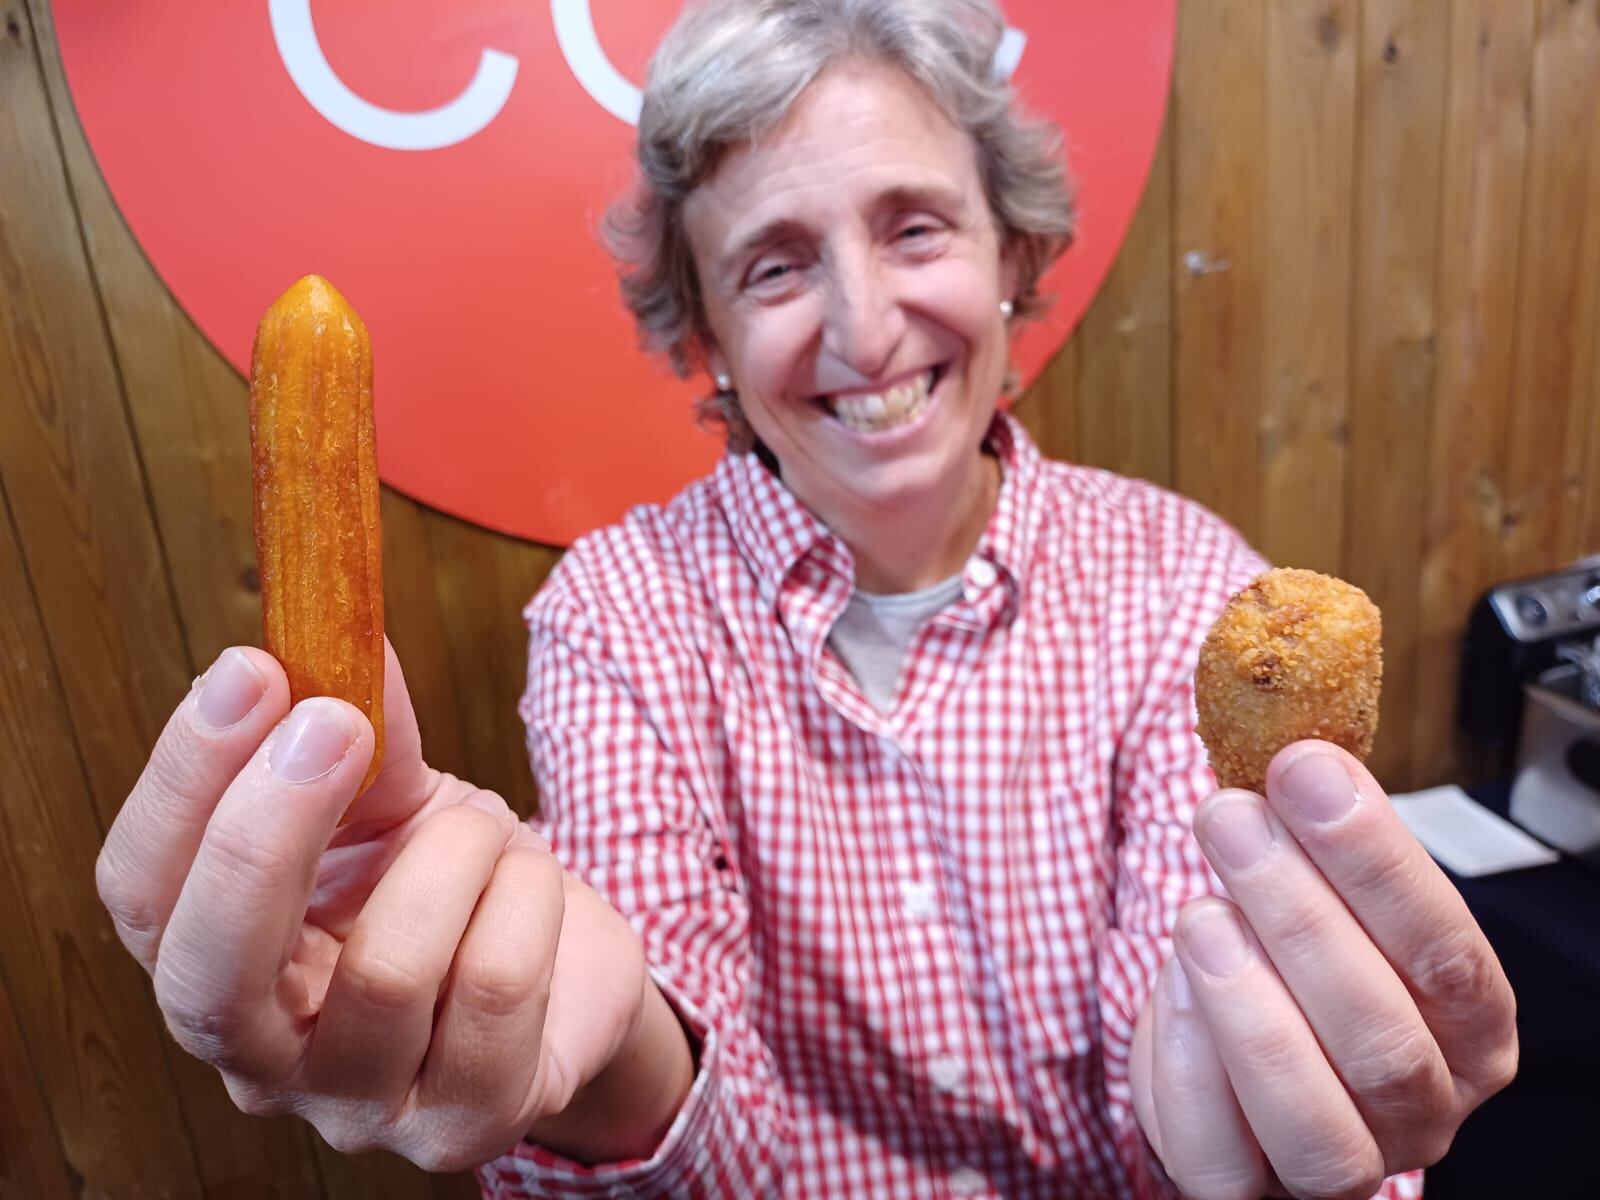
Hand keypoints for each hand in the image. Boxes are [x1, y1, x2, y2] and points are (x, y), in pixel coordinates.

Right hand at [95, 641, 664, 1170]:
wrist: (564, 970)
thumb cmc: (455, 887)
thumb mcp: (400, 801)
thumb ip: (366, 731)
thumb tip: (338, 632)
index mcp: (218, 963)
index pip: (141, 895)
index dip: (183, 782)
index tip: (249, 672)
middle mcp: (266, 1059)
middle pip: (210, 972)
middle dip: (267, 833)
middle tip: (332, 724)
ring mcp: (363, 1110)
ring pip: (385, 973)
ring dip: (450, 856)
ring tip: (484, 826)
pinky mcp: (467, 1123)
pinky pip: (493, 987)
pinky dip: (526, 898)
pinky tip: (531, 880)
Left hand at [1131, 740, 1516, 1199]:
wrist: (1226, 1038)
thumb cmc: (1288, 951)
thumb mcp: (1316, 884)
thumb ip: (1313, 830)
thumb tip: (1292, 742)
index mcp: (1468, 1026)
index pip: (1449, 956)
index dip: (1376, 861)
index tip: (1306, 770)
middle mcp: (1423, 1107)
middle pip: (1384, 1038)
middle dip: (1299, 915)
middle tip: (1232, 821)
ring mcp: (1342, 1163)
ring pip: (1317, 1122)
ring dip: (1249, 1005)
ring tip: (1200, 913)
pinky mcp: (1247, 1189)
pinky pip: (1221, 1158)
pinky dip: (1188, 1067)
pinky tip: (1171, 983)